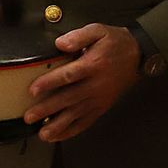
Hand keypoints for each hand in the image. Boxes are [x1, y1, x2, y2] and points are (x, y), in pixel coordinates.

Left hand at [24, 24, 139, 142]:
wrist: (138, 55)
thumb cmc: (114, 42)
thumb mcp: (98, 31)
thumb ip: (78, 36)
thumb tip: (60, 43)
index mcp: (93, 65)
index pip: (68, 76)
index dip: (49, 83)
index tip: (33, 90)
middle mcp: (95, 85)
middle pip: (68, 99)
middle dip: (47, 109)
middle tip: (29, 117)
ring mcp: (99, 99)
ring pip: (76, 115)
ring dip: (58, 126)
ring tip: (42, 134)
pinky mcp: (102, 107)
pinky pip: (86, 122)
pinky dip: (72, 131)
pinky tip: (58, 136)